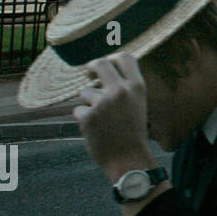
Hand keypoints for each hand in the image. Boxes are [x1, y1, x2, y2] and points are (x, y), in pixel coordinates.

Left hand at [73, 52, 155, 182]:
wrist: (128, 158)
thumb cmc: (133, 132)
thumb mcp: (138, 104)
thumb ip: (126, 88)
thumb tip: (105, 73)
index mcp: (137, 87)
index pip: (124, 57)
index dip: (112, 58)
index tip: (106, 64)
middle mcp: (120, 90)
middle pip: (100, 64)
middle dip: (91, 68)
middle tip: (88, 75)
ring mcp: (103, 103)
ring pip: (85, 93)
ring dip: (89, 105)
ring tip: (102, 121)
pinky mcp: (88, 116)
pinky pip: (79, 111)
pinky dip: (84, 120)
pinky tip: (95, 131)